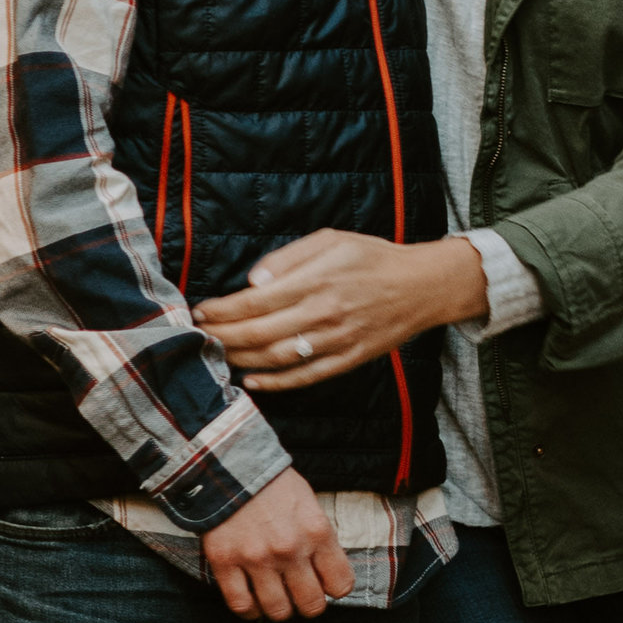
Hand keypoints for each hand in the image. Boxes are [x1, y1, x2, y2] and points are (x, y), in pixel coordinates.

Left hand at [198, 232, 489, 387]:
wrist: (423, 286)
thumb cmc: (374, 257)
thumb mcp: (332, 239)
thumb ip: (290, 259)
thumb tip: (253, 282)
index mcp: (317, 280)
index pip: (255, 302)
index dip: (222, 310)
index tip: (201, 310)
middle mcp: (324, 313)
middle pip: (259, 333)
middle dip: (222, 335)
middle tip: (199, 335)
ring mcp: (337, 340)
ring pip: (277, 358)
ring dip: (241, 358)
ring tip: (218, 354)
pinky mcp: (349, 359)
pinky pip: (305, 377)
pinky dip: (275, 383)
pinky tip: (252, 380)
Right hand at [203, 466, 354, 618]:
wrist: (230, 466)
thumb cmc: (275, 486)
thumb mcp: (310, 505)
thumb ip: (320, 540)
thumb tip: (328, 574)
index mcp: (316, 532)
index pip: (341, 584)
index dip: (335, 588)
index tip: (325, 583)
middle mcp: (289, 549)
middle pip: (311, 605)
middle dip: (309, 604)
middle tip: (301, 594)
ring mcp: (256, 558)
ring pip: (278, 610)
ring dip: (280, 609)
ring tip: (277, 597)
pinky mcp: (225, 562)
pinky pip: (241, 605)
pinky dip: (250, 610)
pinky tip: (253, 602)